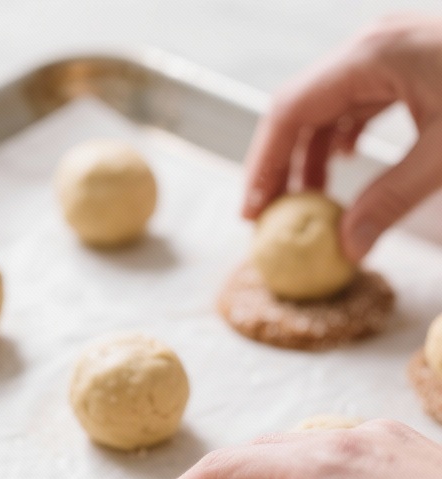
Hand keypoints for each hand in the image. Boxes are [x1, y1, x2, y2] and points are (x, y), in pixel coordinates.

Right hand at [244, 16, 441, 258]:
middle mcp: (373, 44)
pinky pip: (357, 97)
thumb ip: (391, 200)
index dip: (263, 165)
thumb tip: (348, 247)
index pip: (290, 110)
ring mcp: (392, 48)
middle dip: (280, 162)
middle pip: (301, 105)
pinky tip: (345, 165)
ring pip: (327, 102)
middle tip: (269, 217)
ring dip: (311, 152)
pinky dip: (342, 135)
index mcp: (372, 55)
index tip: (253, 213)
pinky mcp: (411, 59)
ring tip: (307, 202)